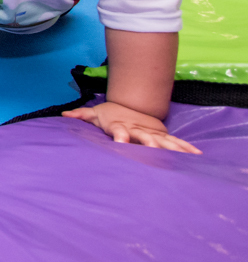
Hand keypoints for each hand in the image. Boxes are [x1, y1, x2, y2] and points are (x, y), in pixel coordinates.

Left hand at [62, 101, 200, 153]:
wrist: (129, 104)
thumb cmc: (109, 114)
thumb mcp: (93, 114)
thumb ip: (80, 115)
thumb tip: (64, 115)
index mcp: (120, 126)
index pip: (119, 131)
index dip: (120, 137)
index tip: (120, 143)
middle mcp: (137, 129)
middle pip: (145, 137)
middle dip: (151, 145)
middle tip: (157, 153)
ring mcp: (151, 132)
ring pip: (163, 141)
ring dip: (173, 148)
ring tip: (186, 156)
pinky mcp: (161, 135)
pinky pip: (174, 142)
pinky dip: (185, 148)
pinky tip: (196, 155)